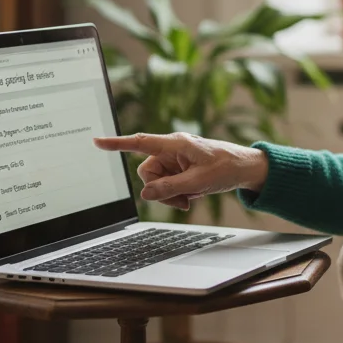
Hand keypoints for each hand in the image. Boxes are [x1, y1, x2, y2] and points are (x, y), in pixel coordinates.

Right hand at [92, 132, 268, 210]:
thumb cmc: (227, 167)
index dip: (117, 144)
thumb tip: (146, 194)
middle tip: (181, 201)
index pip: (140, 143)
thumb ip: (170, 188)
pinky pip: (167, 184)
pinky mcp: (180, 168)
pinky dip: (176, 193)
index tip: (97, 141)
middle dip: (160, 190)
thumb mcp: (198, 181)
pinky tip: (193, 195)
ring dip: (170, 194)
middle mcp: (171, 149)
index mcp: (175, 144)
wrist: (245, 168)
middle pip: (147, 173)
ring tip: (190, 198)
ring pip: (156, 182)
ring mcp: (175, 160)